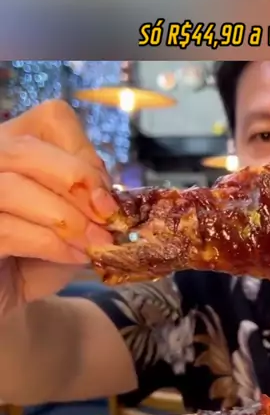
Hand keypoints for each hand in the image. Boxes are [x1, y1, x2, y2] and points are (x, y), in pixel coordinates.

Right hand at [0, 100, 117, 316]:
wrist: (11, 295)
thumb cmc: (38, 256)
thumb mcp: (73, 222)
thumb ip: (90, 200)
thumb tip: (115, 196)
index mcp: (17, 144)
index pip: (52, 119)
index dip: (84, 152)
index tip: (108, 192)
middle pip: (27, 149)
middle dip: (77, 182)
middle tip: (109, 218)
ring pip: (14, 187)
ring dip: (67, 218)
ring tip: (96, 244)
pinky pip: (9, 230)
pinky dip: (52, 245)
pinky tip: (75, 258)